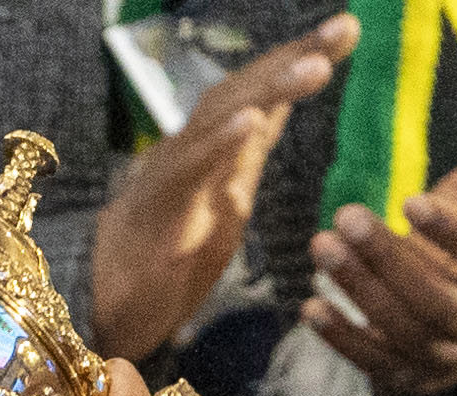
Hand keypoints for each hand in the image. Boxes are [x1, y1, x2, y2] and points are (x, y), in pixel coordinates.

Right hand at [88, 16, 354, 361]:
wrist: (108, 306)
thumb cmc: (164, 261)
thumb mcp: (223, 202)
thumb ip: (245, 157)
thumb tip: (272, 113)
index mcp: (214, 149)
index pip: (261, 93)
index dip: (300, 58)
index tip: (348, 31)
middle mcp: (194, 146)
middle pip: (246, 89)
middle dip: (296, 55)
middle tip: (345, 27)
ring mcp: (174, 171)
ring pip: (221, 117)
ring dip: (270, 88)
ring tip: (316, 66)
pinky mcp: (159, 206)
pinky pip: (190, 168)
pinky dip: (221, 142)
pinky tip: (252, 121)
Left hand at [305, 92, 456, 395]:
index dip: (453, 236)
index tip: (410, 200)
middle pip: (437, 302)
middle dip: (388, 261)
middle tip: (344, 218)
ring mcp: (448, 360)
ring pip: (403, 331)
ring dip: (358, 289)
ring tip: (321, 247)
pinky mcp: (412, 380)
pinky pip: (375, 364)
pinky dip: (342, 339)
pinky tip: (311, 307)